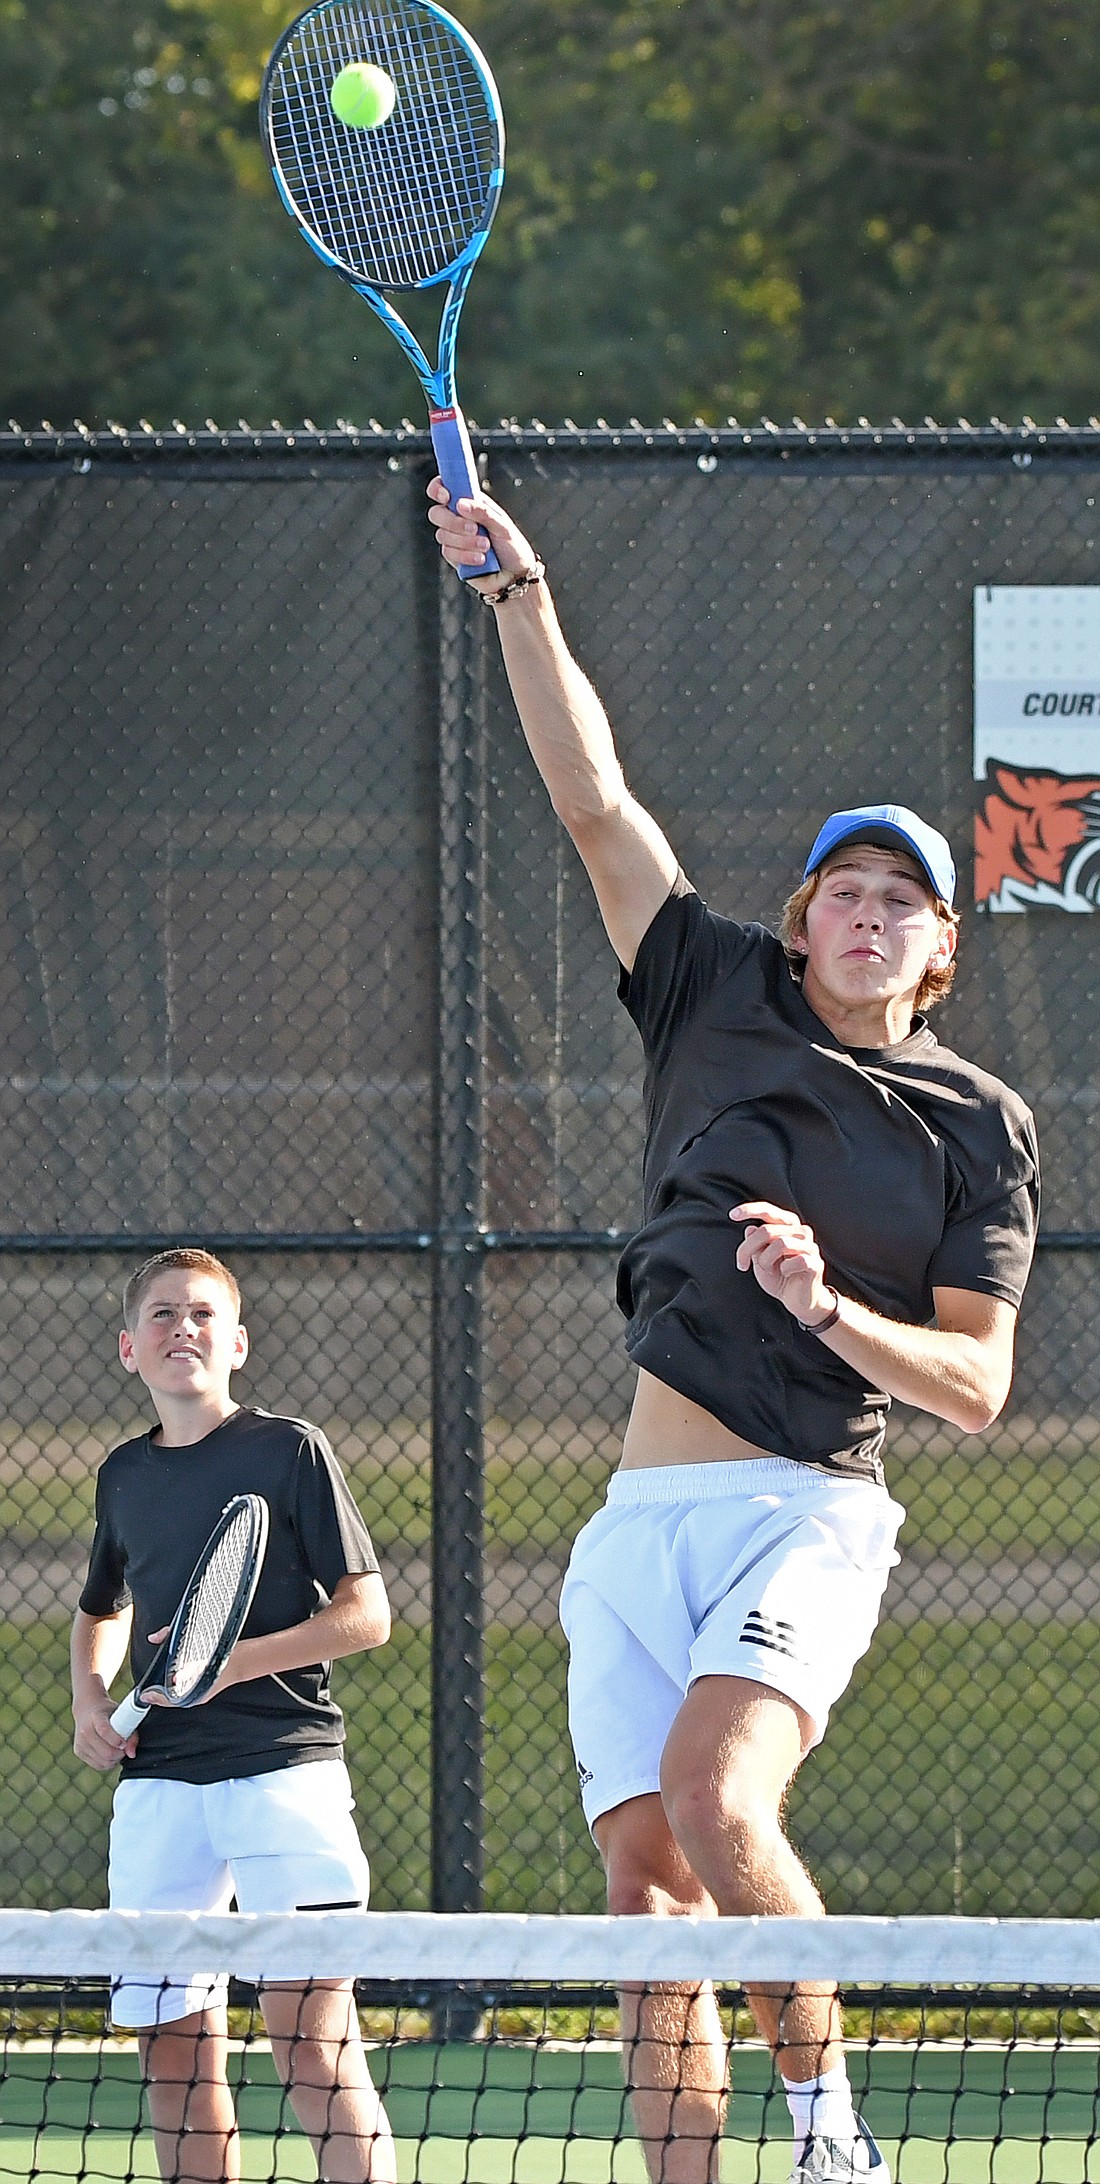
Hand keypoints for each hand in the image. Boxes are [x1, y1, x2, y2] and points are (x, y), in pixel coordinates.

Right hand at [72, 1693, 137, 1770]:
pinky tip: (110, 1753)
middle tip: (124, 1748)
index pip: (104, 1731)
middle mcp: (85, 1731)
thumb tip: (132, 1754)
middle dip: (120, 1754)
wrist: (86, 1709)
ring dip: (115, 1759)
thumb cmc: (106, 1712)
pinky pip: (98, 1765)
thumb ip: (131, 1733)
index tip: (124, 1743)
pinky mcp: (78, 1752)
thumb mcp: (121, 1714)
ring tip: (118, 1750)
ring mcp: (80, 1743)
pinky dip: (107, 1763)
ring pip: (103, 1762)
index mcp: (96, 1717)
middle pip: (106, 1752)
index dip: (117, 1740)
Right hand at [426, 476, 539, 592]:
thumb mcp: (503, 526)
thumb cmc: (513, 548)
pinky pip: (448, 552)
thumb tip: (460, 504)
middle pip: (436, 513)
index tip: (445, 496)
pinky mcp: (454, 557)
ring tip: (486, 547)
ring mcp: (454, 538)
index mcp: (471, 504)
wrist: (515, 577)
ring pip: (442, 534)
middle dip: (453, 522)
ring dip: (465, 542)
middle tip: (474, 529)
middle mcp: (459, 519)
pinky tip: (480, 560)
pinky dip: (465, 556)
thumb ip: (483, 512)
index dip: (438, 489)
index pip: (445, 488)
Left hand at [730, 1200, 836, 1327]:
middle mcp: (801, 1232)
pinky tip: (786, 1274)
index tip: (732, 1215)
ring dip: (766, 1260)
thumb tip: (750, 1228)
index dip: (750, 1210)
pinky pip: (796, 1260)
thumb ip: (755, 1243)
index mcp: (787, 1226)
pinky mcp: (815, 1263)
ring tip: (767, 1270)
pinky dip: (785, 1269)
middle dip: (748, 1248)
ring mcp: (810, 1247)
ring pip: (780, 1243)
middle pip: (767, 1230)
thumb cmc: (779, 1277)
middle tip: (742, 1263)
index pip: (768, 1211)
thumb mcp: (759, 1259)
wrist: (797, 1301)